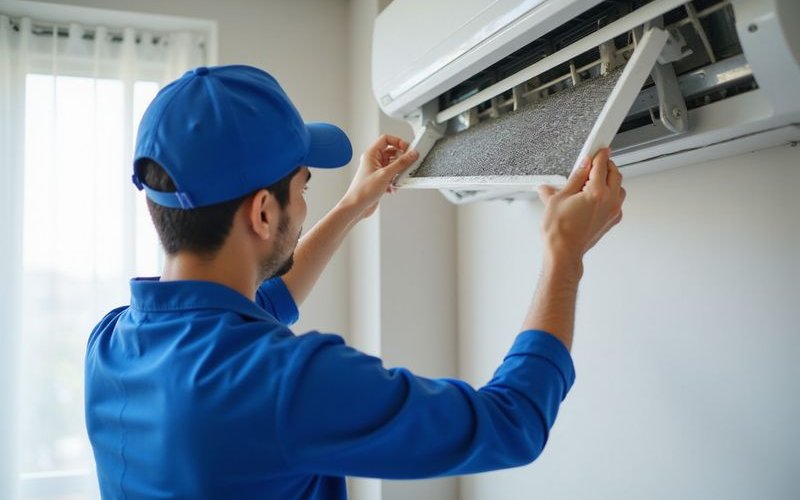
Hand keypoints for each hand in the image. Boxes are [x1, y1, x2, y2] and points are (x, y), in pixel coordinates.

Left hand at [340, 134, 418, 218]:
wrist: (356, 207)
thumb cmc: (363, 191)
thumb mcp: (385, 174)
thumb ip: (401, 163)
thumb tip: (411, 155)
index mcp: (371, 154)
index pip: (386, 139)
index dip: (398, 142)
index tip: (407, 149)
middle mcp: (373, 161)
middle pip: (391, 152)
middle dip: (401, 159)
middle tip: (408, 163)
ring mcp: (376, 171)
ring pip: (392, 165)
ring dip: (398, 172)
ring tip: (400, 178)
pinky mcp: (379, 181)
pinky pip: (391, 176)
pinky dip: (395, 181)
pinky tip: (393, 187)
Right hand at [537, 148, 625, 266]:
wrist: (563, 253)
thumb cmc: (559, 231)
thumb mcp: (559, 198)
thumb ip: (574, 179)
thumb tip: (581, 167)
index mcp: (596, 192)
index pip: (601, 165)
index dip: (598, 154)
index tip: (598, 149)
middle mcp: (609, 201)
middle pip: (615, 174)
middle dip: (606, 165)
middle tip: (595, 162)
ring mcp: (613, 212)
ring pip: (619, 188)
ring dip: (610, 181)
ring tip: (593, 181)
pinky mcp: (612, 221)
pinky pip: (617, 202)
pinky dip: (610, 195)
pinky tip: (594, 197)